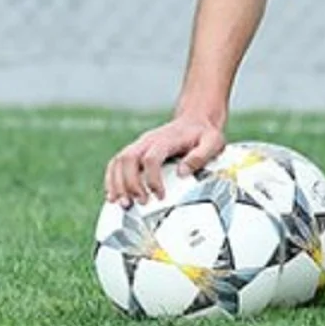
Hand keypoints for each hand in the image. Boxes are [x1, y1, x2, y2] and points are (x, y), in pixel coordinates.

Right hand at [104, 116, 224, 207]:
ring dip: (117, 184)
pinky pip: (116, 163)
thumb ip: (200, 156)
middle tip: (140, 203)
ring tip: (123, 204)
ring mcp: (140, 144)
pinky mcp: (136, 150)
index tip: (161, 196)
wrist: (195, 120)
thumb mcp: (213, 142)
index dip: (152, 179)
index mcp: (167, 139)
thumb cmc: (203, 134)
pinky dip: (111, 179)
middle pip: (128, 159)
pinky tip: (113, 195)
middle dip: (130, 184)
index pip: (151, 158)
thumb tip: (182, 173)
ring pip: (118, 161)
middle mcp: (149, 140)